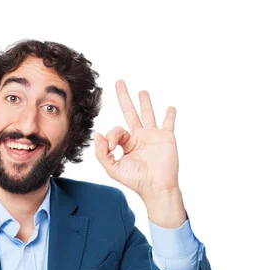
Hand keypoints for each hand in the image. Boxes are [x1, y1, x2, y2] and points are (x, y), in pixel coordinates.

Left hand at [94, 80, 179, 200]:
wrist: (156, 187)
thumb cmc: (135, 180)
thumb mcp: (113, 168)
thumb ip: (102, 153)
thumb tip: (97, 135)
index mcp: (126, 144)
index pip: (115, 130)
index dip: (110, 136)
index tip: (111, 146)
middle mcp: (139, 137)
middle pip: (130, 112)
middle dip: (124, 97)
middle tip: (119, 82)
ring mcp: (153, 136)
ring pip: (148, 114)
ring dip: (145, 102)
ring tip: (142, 91)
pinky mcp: (166, 137)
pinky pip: (168, 123)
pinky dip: (170, 115)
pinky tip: (170, 108)